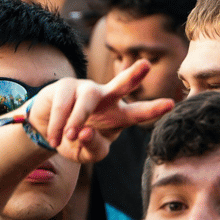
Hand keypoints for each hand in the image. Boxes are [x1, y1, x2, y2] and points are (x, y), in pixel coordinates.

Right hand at [28, 61, 173, 162]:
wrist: (47, 129)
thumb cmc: (74, 140)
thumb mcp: (86, 154)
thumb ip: (92, 149)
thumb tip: (85, 132)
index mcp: (117, 116)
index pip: (137, 113)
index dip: (153, 109)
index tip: (171, 103)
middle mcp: (105, 98)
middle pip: (120, 84)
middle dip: (133, 75)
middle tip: (146, 65)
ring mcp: (85, 89)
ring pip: (89, 97)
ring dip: (79, 118)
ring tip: (70, 137)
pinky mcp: (64, 86)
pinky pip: (64, 105)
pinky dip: (59, 124)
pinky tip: (55, 138)